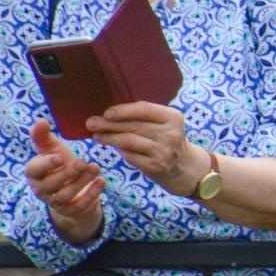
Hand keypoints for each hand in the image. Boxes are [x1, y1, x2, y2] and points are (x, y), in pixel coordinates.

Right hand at [25, 119, 104, 241]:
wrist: (73, 188)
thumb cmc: (59, 164)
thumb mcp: (52, 149)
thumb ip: (44, 136)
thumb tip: (40, 120)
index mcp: (35, 173)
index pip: (33, 170)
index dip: (45, 165)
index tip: (59, 157)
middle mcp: (42, 189)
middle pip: (50, 185)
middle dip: (67, 174)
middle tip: (83, 163)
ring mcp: (56, 201)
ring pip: (65, 196)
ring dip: (81, 182)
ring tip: (95, 167)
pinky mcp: (71, 210)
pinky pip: (79, 206)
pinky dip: (91, 194)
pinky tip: (102, 181)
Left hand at [86, 101, 207, 196]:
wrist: (184, 166)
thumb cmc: (167, 139)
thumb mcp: (165, 123)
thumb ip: (145, 115)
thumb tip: (110, 111)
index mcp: (173, 117)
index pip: (144, 109)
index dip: (123, 110)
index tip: (106, 112)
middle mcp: (170, 134)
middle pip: (133, 126)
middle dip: (109, 124)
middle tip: (91, 122)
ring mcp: (163, 151)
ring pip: (128, 141)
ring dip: (109, 137)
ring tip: (96, 135)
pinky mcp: (155, 166)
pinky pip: (130, 156)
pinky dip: (119, 150)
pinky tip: (111, 146)